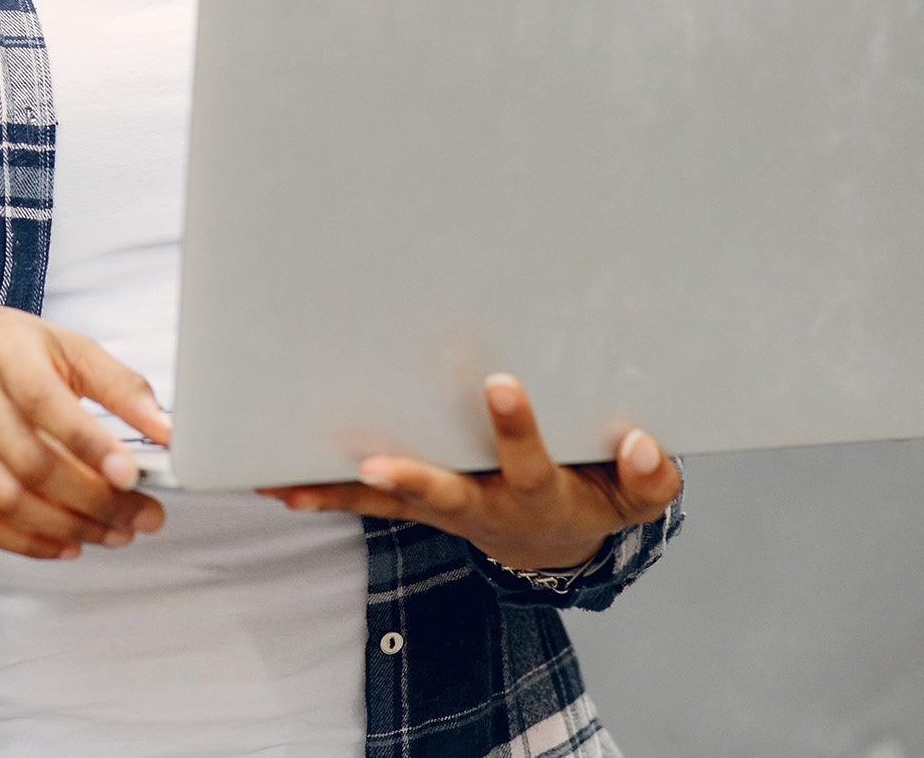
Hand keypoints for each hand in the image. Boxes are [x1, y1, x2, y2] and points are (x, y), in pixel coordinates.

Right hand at [0, 306, 173, 560]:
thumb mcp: (58, 343)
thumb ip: (116, 383)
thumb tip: (166, 428)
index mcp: (2, 350)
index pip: (44, 401)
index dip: (88, 442)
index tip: (131, 473)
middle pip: (31, 463)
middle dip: (95, 500)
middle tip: (141, 516)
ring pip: (9, 501)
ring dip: (70, 527)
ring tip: (114, 533)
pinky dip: (30, 543)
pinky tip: (68, 544)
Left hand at [253, 373, 681, 573]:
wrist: (556, 542)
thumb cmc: (596, 495)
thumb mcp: (634, 495)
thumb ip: (647, 475)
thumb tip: (642, 443)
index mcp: (538, 493)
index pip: (530, 460)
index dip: (518, 428)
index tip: (504, 382)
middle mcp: (483, 504)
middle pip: (445, 492)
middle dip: (412, 476)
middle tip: (376, 462)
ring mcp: (442, 508)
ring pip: (388, 503)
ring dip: (342, 492)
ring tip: (289, 480)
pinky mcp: (414, 504)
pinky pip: (364, 504)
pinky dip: (323, 493)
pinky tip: (276, 483)